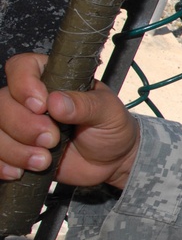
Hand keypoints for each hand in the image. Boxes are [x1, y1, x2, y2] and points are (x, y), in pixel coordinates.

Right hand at [0, 54, 139, 188]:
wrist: (113, 162)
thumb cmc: (112, 128)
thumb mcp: (109, 112)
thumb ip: (85, 104)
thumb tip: (56, 101)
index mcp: (52, 79)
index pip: (21, 68)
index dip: (23, 85)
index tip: (41, 107)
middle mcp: (28, 99)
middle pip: (1, 102)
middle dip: (23, 126)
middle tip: (51, 139)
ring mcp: (19, 125)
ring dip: (14, 149)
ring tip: (44, 161)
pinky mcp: (15, 150)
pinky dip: (2, 165)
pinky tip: (19, 172)